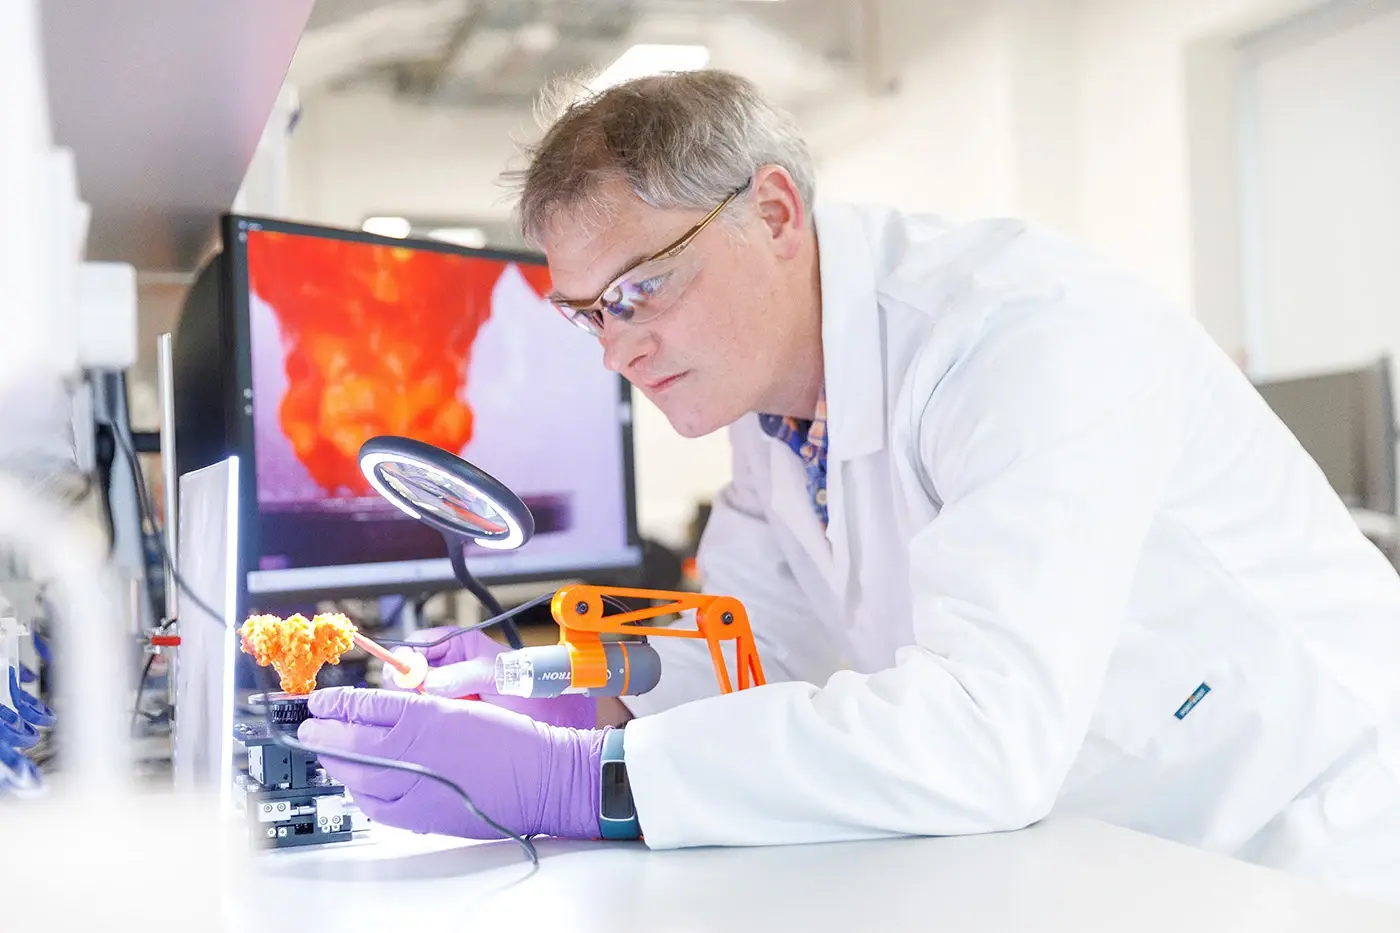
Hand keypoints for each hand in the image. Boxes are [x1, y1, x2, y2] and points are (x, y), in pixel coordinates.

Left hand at [300, 687, 605, 839]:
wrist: (542, 777)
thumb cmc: (512, 739)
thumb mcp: (460, 705)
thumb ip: (414, 708)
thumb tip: (375, 710)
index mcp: (420, 717)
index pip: (359, 707)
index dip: (334, 704)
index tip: (320, 702)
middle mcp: (409, 752)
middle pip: (346, 741)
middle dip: (323, 732)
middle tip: (310, 727)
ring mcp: (410, 788)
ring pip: (353, 774)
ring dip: (336, 761)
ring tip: (328, 752)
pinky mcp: (418, 816)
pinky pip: (373, 804)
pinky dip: (359, 790)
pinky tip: (358, 782)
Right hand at [390, 626, 597, 728]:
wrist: (554, 719)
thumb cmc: (534, 688)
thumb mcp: (500, 677)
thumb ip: (464, 675)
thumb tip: (426, 681)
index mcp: (461, 646)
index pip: (418, 644)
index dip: (405, 658)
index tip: (401, 677)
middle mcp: (452, 667)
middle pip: (411, 672)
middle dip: (409, 686)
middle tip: (419, 702)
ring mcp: (451, 692)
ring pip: (417, 697)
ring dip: (421, 706)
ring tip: (441, 715)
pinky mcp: (453, 714)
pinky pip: (430, 716)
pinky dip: (431, 721)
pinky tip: (442, 728)